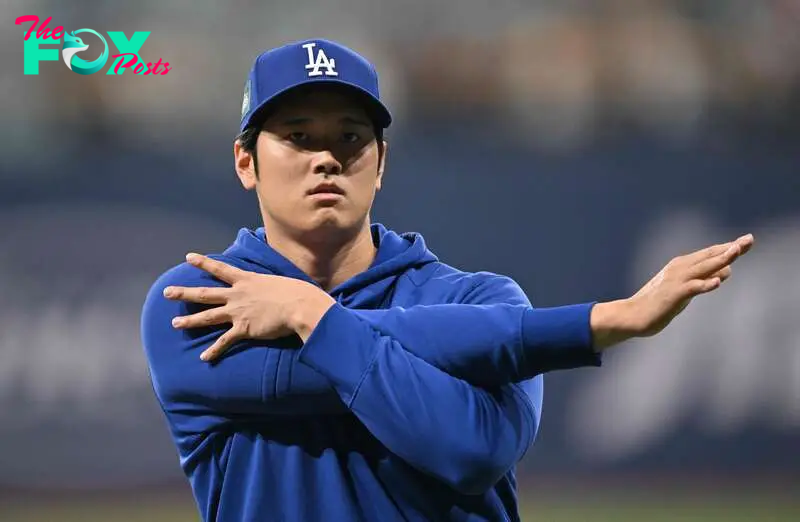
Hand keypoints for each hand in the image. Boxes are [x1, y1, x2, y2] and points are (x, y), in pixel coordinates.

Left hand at [163, 253, 334, 360]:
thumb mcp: (279, 281)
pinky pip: (225, 341)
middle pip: (205, 294)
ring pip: (208, 317)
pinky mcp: (244, 329)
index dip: (203, 262)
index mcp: (246, 280)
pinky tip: (203, 358)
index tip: (189, 257)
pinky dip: (214, 351)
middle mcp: (237, 295)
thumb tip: (277, 286)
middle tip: (167, 292)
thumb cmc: (296, 292)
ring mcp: (238, 312)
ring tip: (175, 324)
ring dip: (190, 321)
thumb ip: (270, 284)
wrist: (299, 306)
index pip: (220, 269)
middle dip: (184, 293)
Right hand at [591, 233, 754, 349]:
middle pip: (710, 256)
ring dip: (720, 259)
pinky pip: (692, 288)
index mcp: (683, 265)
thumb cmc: (659, 303)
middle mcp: (680, 268)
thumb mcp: (687, 290)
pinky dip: (704, 284)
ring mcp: (677, 280)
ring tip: (736, 251)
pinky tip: (717, 282)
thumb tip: (727, 270)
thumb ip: (705, 279)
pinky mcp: (673, 294)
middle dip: (731, 248)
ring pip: (703, 268)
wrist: (633, 315)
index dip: (729, 247)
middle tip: (749, 240)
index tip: (748, 241)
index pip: (710, 254)